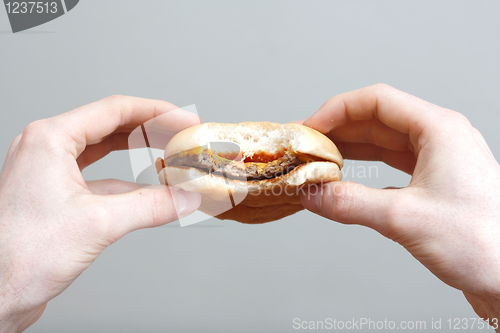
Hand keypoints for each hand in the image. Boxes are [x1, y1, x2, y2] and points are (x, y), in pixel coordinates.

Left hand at [0, 96, 200, 331]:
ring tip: (169, 154)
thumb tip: (185, 198)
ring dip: (138, 153)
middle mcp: (47, 150)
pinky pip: (98, 178)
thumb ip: (150, 207)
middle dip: (150, 130)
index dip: (157, 113)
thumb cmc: (19, 255)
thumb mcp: (97, 224)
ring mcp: (50, 172)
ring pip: (104, 150)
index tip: (183, 121)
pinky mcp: (56, 195)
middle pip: (111, 126)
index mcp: (50, 140)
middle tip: (181, 136)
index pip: (115, 111)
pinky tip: (149, 190)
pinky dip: (126, 181)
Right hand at [299, 84, 499, 326]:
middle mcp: (439, 139)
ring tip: (319, 160)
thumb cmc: (483, 244)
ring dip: (349, 150)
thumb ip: (350, 203)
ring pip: (382, 142)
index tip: (311, 127)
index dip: (337, 110)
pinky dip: (364, 171)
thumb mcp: (405, 218)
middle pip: (377, 120)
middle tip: (308, 145)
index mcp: (438, 130)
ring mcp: (437, 162)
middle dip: (339, 130)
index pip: (377, 101)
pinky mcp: (433, 185)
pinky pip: (390, 166)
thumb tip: (312, 194)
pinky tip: (345, 180)